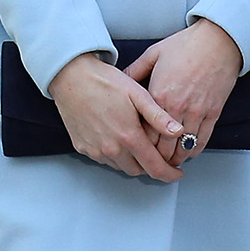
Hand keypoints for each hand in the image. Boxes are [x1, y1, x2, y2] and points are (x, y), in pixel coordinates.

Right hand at [48, 53, 184, 180]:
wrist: (71, 77)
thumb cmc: (104, 82)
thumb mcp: (138, 94)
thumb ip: (159, 117)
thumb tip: (178, 131)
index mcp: (128, 136)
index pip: (154, 167)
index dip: (168, 174)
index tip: (175, 173)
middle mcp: (111, 148)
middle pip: (138, 170)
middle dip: (150, 166)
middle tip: (157, 154)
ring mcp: (95, 150)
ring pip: (121, 166)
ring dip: (132, 160)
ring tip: (136, 141)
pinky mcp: (83, 148)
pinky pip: (104, 159)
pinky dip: (115, 155)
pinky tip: (117, 138)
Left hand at [124, 21, 242, 164]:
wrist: (218, 40)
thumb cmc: (187, 45)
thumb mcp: (153, 54)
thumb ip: (135, 71)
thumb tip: (120, 80)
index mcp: (158, 96)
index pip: (145, 133)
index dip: (140, 146)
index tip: (135, 151)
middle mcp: (176, 109)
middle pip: (163, 147)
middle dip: (156, 159)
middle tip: (150, 165)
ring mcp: (197, 113)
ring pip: (183, 148)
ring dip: (174, 159)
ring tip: (168, 164)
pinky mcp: (213, 113)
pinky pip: (202, 140)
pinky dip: (193, 151)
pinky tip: (187, 154)